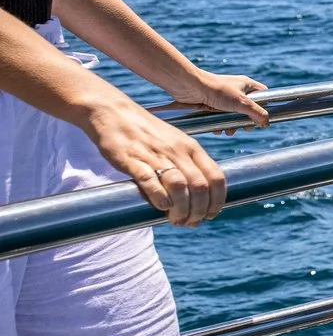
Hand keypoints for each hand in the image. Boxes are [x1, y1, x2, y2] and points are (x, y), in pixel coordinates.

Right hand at [81, 98, 228, 225]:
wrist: (112, 112)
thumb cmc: (146, 133)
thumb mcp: (175, 143)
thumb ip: (188, 164)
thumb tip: (198, 195)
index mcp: (192, 148)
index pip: (216, 178)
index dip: (217, 201)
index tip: (210, 215)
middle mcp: (178, 151)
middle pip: (200, 187)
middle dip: (199, 210)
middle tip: (189, 222)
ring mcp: (155, 155)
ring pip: (180, 186)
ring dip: (181, 209)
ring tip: (175, 220)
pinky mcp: (132, 159)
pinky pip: (150, 180)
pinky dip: (159, 197)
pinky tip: (161, 207)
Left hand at [171, 70, 270, 127]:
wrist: (189, 88)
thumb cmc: (217, 90)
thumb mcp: (242, 103)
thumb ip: (257, 113)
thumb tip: (266, 123)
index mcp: (246, 85)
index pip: (263, 94)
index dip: (265, 106)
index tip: (261, 117)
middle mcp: (236, 90)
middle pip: (248, 109)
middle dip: (245, 121)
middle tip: (244, 127)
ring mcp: (223, 98)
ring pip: (233, 115)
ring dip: (232, 125)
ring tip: (228, 131)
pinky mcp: (211, 105)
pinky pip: (220, 117)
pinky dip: (220, 124)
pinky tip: (217, 129)